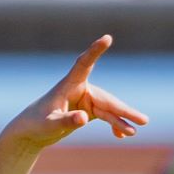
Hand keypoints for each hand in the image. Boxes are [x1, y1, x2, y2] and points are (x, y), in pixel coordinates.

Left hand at [0, 36, 149, 160]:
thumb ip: (66, 121)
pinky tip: (121, 135)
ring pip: (108, 109)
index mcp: (69, 84)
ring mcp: (85, 99)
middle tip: (143, 120)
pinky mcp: (87, 110)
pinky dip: (114, 124)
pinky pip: (106, 116)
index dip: (95, 50)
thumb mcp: (50, 125)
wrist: (30, 133)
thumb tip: (84, 118)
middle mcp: (80, 89)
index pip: (84, 64)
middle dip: (124, 111)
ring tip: (134, 132)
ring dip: (121, 120)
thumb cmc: (36, 124)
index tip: (107, 38)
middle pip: (106, 99)